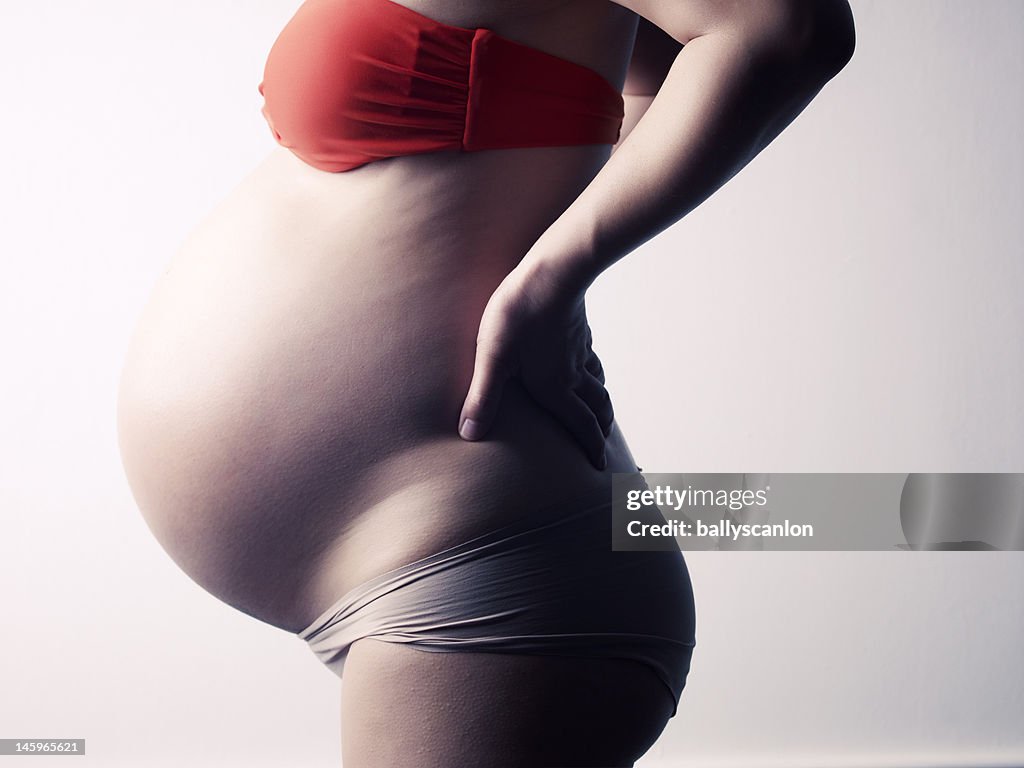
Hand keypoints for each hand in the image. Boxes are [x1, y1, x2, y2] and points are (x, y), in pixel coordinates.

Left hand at [458, 259, 613, 468]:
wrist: (554, 270)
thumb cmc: (519, 315)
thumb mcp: (494, 359)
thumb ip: (482, 397)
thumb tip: (468, 434)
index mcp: (555, 387)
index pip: (580, 425)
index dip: (591, 448)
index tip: (602, 466)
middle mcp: (573, 373)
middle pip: (596, 407)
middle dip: (601, 429)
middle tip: (604, 445)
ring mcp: (578, 349)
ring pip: (597, 382)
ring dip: (602, 401)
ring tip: (601, 411)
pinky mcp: (577, 327)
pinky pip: (590, 355)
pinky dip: (594, 368)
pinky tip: (586, 361)